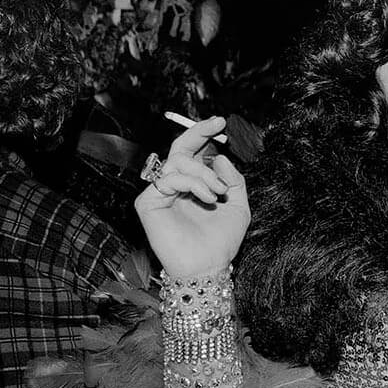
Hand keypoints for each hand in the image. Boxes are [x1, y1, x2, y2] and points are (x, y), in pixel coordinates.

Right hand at [134, 116, 249, 277]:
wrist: (208, 266)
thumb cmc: (221, 241)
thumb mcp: (238, 206)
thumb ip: (233, 181)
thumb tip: (220, 156)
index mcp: (195, 185)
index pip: (194, 152)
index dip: (203, 134)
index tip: (220, 122)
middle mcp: (176, 186)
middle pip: (179, 148)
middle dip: (198, 133)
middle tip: (216, 126)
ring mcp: (160, 193)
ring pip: (178, 162)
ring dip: (204, 173)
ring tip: (217, 193)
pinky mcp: (148, 202)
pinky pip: (169, 178)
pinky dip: (192, 183)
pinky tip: (207, 198)